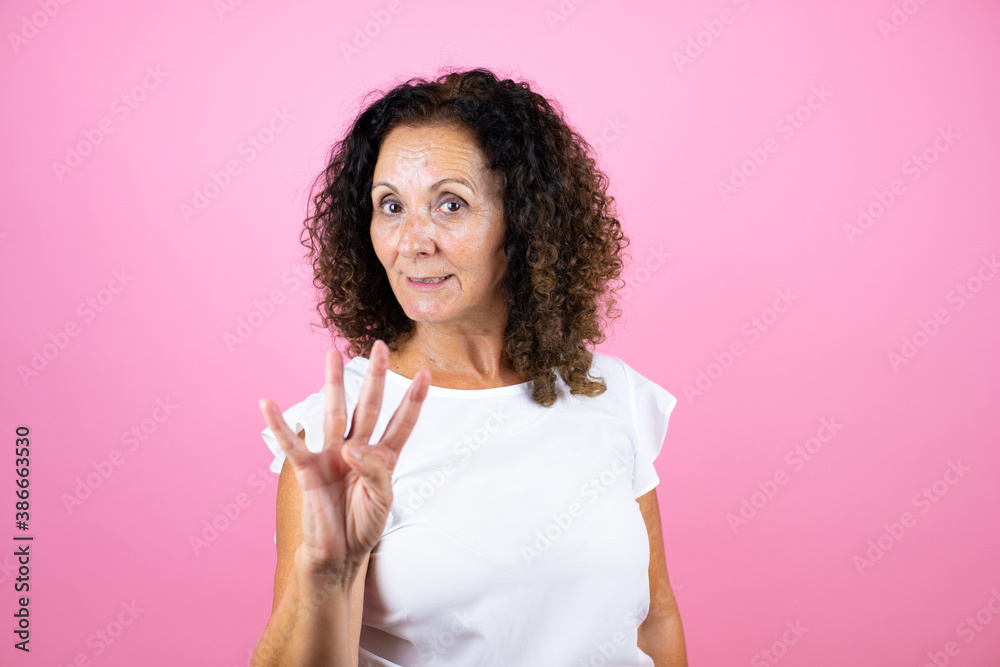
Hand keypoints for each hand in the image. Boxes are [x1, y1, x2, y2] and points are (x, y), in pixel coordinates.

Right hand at [258, 340, 429, 579]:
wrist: (338, 556)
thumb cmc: (363, 527)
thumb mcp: (381, 501)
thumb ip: (374, 471)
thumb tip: (352, 448)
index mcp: (382, 458)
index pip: (401, 423)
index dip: (414, 401)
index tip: (427, 374)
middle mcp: (357, 450)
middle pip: (369, 407)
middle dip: (376, 378)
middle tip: (379, 347)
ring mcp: (332, 456)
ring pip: (335, 413)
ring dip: (334, 385)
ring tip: (331, 356)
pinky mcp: (308, 470)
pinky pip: (292, 444)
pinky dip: (280, 425)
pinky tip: (268, 404)